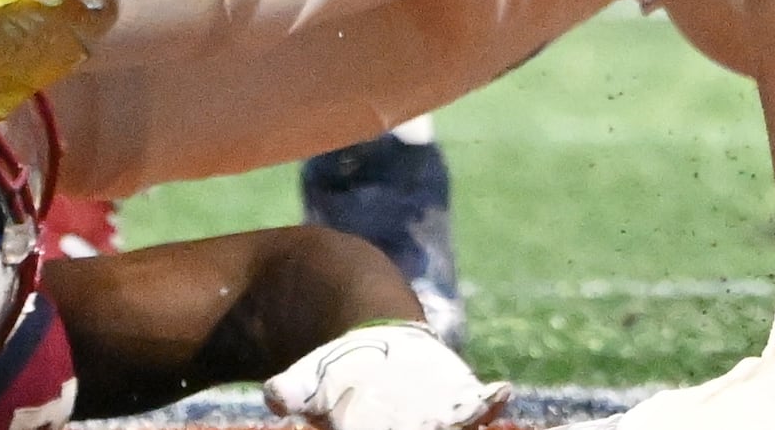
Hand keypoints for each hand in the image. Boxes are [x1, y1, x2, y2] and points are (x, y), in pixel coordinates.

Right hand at [265, 326, 505, 429]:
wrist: (372, 353)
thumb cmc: (333, 375)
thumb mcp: (306, 381)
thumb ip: (290, 391)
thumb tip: (273, 395)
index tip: (367, 428)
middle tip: (437, 427)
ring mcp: (437, 424)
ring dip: (466, 426)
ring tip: (482, 411)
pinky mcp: (460, 403)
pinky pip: (479, 408)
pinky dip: (490, 403)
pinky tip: (501, 391)